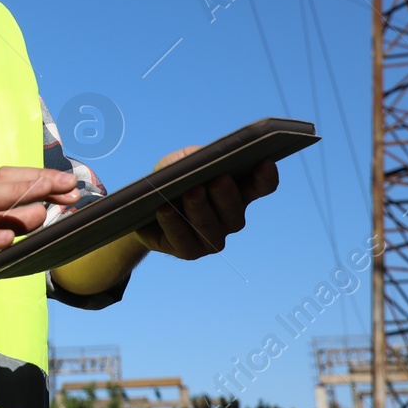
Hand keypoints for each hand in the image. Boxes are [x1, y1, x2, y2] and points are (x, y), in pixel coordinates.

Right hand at [0, 167, 79, 288]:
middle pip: (1, 182)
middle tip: (69, 185)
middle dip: (36, 182)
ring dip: (15, 200)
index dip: (39, 177)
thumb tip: (41, 215)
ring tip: (45, 204)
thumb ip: (1, 222)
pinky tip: (5, 241)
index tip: (70, 183)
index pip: (8, 177)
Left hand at [133, 148, 278, 259]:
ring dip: (200, 209)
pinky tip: (165, 210)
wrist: (141, 208)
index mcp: (236, 193)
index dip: (264, 178)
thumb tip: (202, 156)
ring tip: (192, 193)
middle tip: (220, 179)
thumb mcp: (179, 162)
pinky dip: (173, 223)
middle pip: (235, 210)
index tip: (265, 162)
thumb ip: (193, 156)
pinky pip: (183, 239)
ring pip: (210, 227)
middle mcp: (229, 219)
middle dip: (227, 195)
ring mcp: (211, 238)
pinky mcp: (189, 251)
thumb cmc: (169, 181)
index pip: (258, 187)